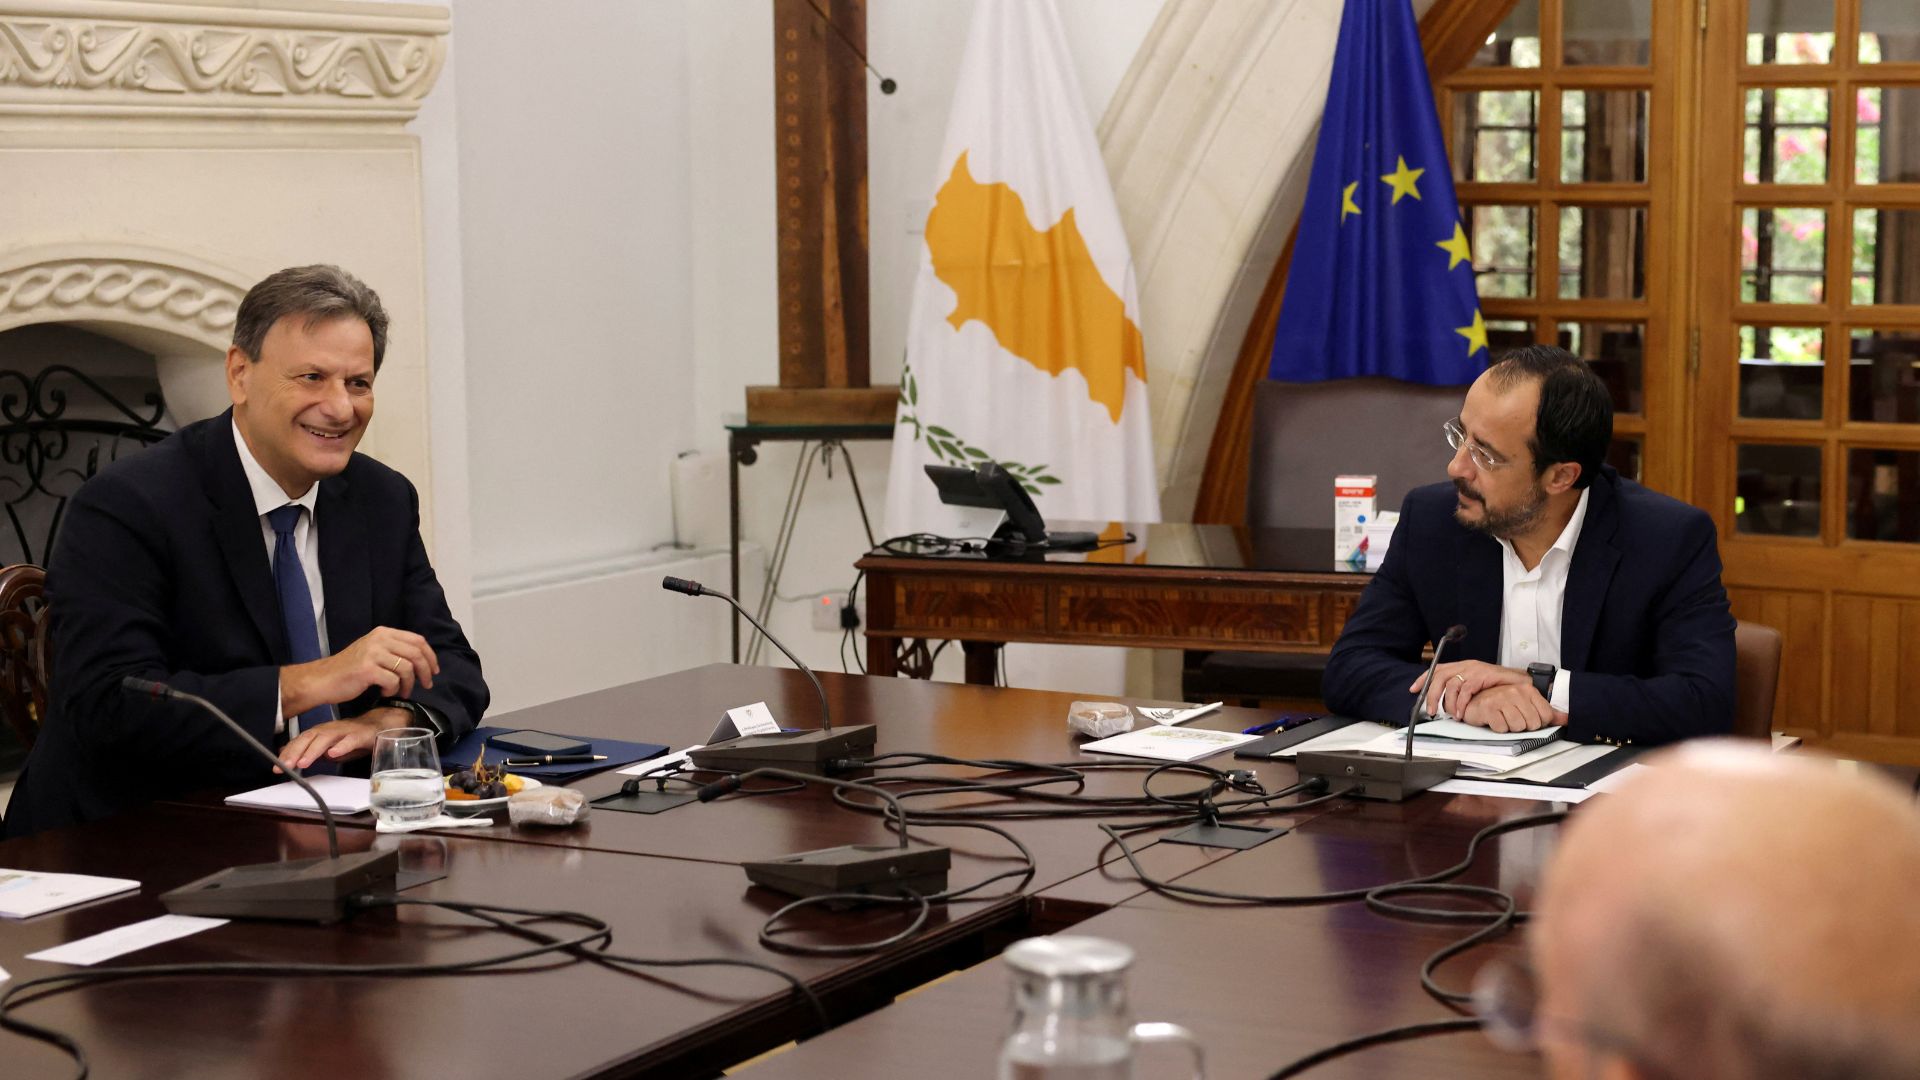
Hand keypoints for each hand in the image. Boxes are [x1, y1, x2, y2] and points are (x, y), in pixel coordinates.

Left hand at [274, 709, 403, 772]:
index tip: (276, 767)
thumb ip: (313, 751)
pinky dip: (342, 746)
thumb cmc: (353, 738)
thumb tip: (292, 757)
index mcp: (321, 733)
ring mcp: (345, 731)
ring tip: (303, 762)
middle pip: (309, 738)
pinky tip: (334, 754)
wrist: (380, 725)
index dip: (288, 753)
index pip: (300, 741)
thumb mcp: (330, 747)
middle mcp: (330, 730)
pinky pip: (350, 740)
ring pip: (326, 738)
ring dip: (313, 750)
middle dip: (295, 752)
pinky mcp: (361, 735)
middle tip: (285, 766)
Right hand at [280, 626, 438, 717]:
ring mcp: (372, 653)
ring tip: (401, 692)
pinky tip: (384, 692)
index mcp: (383, 633)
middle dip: (425, 672)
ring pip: (406, 668)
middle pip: (416, 653)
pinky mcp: (367, 669)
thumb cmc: (350, 670)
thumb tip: (422, 660)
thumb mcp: (373, 651)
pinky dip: (393, 690)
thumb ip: (394, 650)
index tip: (434, 670)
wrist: (322, 680)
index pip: (418, 640)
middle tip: (426, 685)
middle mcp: (379, 639)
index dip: (430, 656)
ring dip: (408, 685)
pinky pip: (392, 681)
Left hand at [1412, 660, 1526, 716]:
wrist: (1520, 681)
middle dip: (1431, 694)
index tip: (1413, 689)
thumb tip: (1445, 701)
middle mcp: (1465, 665)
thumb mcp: (1476, 685)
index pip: (1437, 669)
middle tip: (1430, 711)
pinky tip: (1461, 713)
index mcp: (1462, 666)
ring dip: (1448, 702)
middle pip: (1439, 676)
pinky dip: (1461, 704)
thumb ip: (1461, 689)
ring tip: (1450, 715)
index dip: (1423, 679)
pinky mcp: (1482, 675)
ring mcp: (1473, 669)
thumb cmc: (1499, 685)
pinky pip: (1465, 690)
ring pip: (1451, 684)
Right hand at [1457, 683, 1564, 733]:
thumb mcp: (1526, 704)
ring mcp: (1501, 699)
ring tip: (1503, 718)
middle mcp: (1516, 692)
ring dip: (1510, 728)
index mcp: (1528, 690)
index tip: (1527, 717)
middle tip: (1512, 718)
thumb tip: (1567, 719)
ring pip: (1517, 727)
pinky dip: (1497, 728)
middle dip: (1523, 726)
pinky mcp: (1488, 708)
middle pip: (1532, 724)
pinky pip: (1502, 728)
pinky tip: (1493, 720)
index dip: (1538, 722)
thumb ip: (1547, 712)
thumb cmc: (1501, 703)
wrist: (1474, 700)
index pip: (1546, 716)